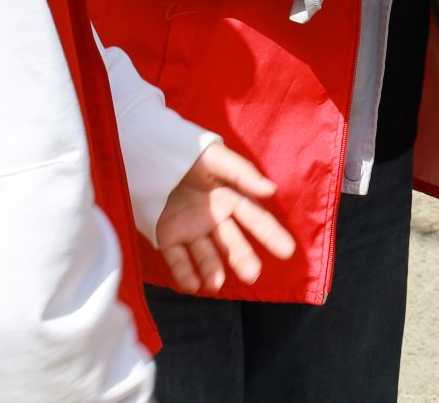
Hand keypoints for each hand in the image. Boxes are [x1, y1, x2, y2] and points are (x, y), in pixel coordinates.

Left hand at [155, 141, 297, 293]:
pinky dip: (184, 273)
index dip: (271, 234)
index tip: (287, 251)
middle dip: (243, 258)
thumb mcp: (217, 157)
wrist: (150, 152)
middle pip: (232, 242)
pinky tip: (193, 285)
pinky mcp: (168, 237)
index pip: (254, 219)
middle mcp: (214, 218)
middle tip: (252, 275)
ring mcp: (191, 229)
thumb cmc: (189, 153)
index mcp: (230, 198)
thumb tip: (270, 190)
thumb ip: (243, 174)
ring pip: (205, 254)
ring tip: (216, 283)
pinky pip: (177, 258)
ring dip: (212, 270)